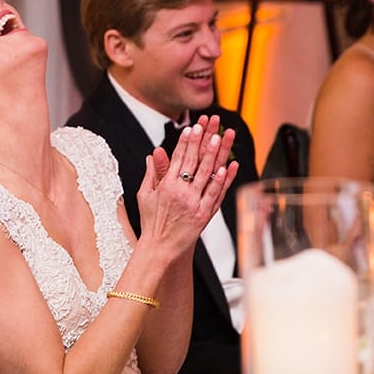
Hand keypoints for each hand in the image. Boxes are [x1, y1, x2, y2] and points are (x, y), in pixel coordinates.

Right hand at [137, 115, 239, 256]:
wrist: (160, 248)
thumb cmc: (151, 222)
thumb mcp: (144, 195)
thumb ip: (151, 173)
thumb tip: (153, 154)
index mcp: (166, 186)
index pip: (178, 158)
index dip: (186, 142)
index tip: (192, 128)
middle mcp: (181, 192)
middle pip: (194, 161)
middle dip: (202, 141)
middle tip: (209, 125)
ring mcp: (194, 203)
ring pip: (207, 174)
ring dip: (215, 155)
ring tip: (220, 138)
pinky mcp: (204, 215)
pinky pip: (215, 194)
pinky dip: (222, 180)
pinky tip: (228, 167)